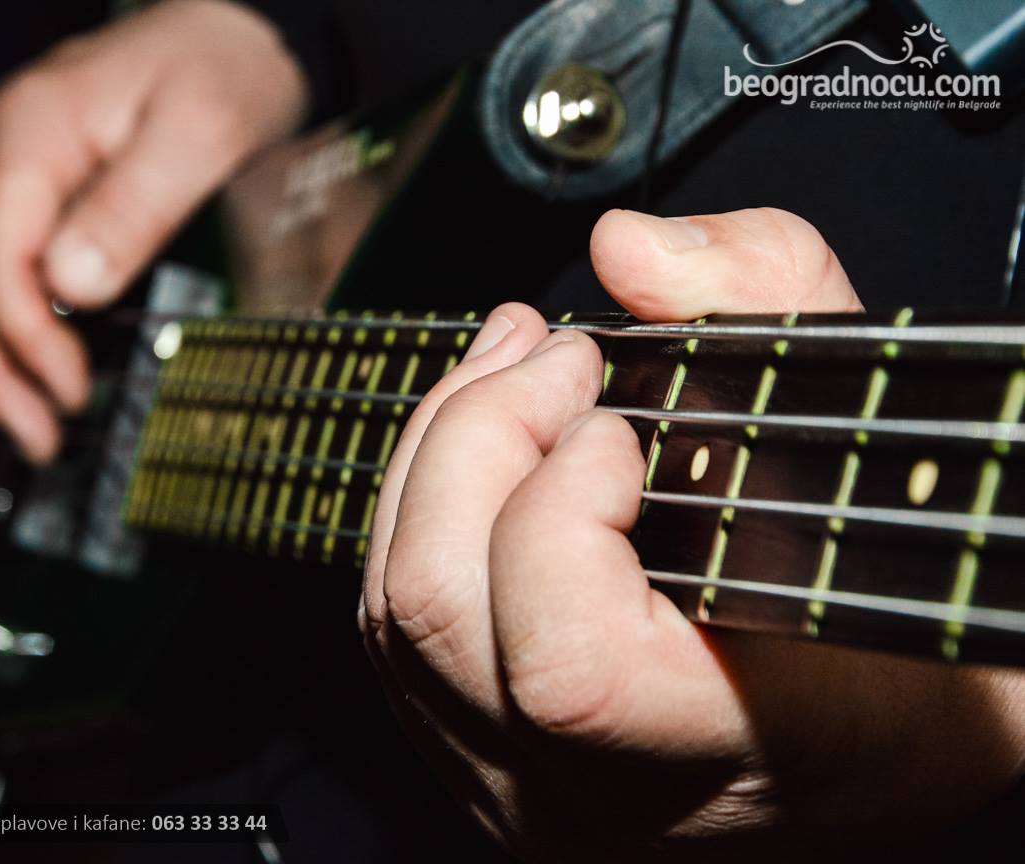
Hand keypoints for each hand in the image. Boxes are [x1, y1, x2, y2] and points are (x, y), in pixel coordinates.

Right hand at [0, 0, 305, 461]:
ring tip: (17, 420)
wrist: (228, 34)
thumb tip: (75, 286)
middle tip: (37, 436)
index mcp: (30, 132)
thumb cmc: (220, 73)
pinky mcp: (11, 187)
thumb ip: (136, 207)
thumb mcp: (201, 132)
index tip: (69, 395)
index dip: (25, 339)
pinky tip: (2, 364)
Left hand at [359, 207, 1024, 859]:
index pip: (568, 668)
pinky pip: (393, 631)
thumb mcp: (869, 433)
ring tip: (511, 367)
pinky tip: (479, 438)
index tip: (620, 421)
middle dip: (475, 435)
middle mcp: (596, 804)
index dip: (559, 514)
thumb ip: (766, 300)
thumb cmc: (891, 604)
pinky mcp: (474, 761)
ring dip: (435, 456)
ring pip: (392, 617)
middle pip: (437, 613)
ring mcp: (518, 794)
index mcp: (723, 754)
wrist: (871, 742)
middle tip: (554, 354)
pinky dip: (420, 509)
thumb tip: (622, 249)